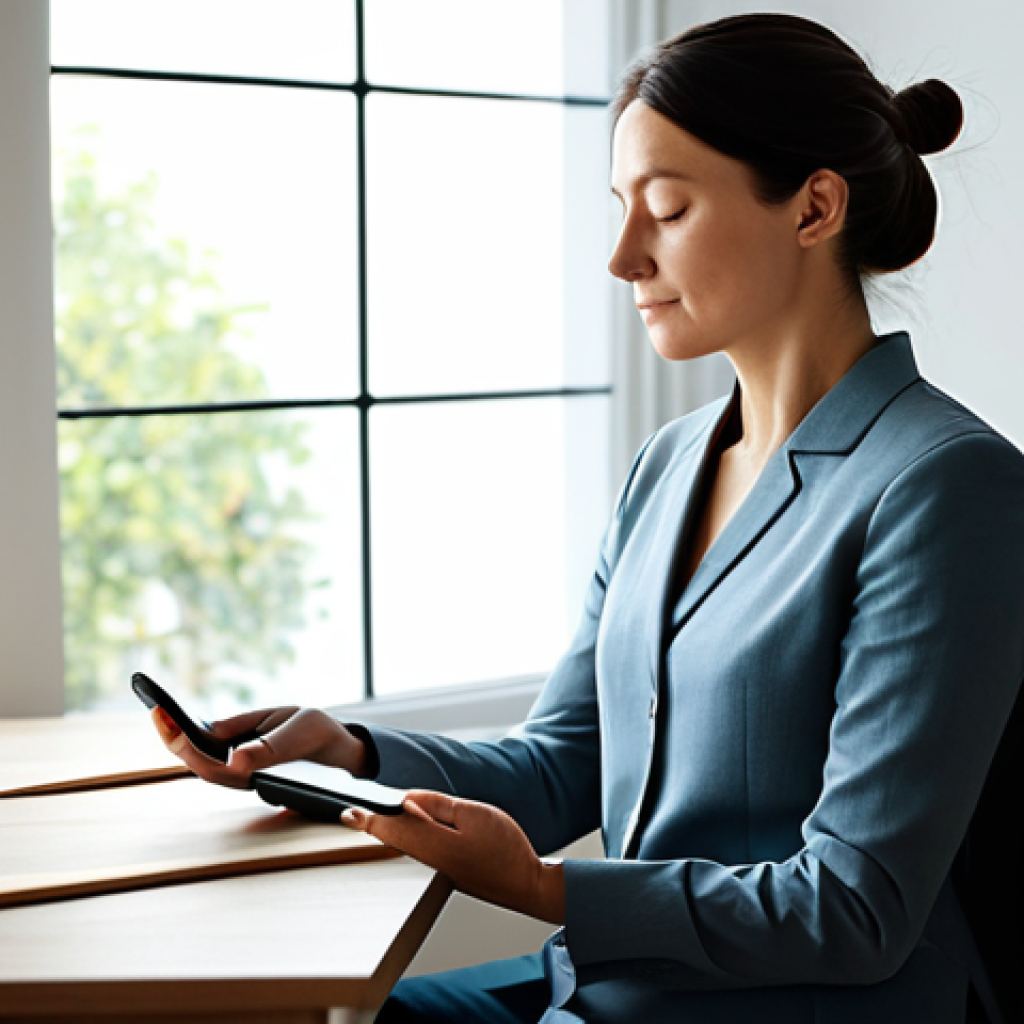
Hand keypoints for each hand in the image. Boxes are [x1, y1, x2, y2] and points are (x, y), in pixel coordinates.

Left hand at [151, 705, 368, 789]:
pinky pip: (212, 754)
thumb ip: (265, 744)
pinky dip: (194, 739)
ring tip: (161, 711)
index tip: (165, 720)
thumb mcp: (295, 728)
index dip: (184, 745)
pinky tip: (182, 722)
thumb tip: (229, 755)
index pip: (211, 766)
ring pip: (203, 762)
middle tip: (156, 709)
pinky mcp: (243, 764)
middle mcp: (245, 778)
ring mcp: (242, 773)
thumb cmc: (318, 735)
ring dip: (180, 739)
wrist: (337, 747)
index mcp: (258, 773)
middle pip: (199, 765)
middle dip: (174, 739)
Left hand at [341, 791, 564, 923]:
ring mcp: (439, 868)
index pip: (389, 829)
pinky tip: (413, 829)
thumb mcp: (473, 814)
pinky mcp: (449, 869)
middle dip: (374, 824)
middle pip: (394, 838)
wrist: (525, 885)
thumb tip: (409, 799)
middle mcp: (429, 859)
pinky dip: (410, 837)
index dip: (366, 819)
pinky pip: (422, 850)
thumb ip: (438, 805)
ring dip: (391, 830)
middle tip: (353, 813)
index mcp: (431, 844)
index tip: (347, 812)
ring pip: (407, 844)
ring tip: (376, 817)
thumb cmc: (504, 849)